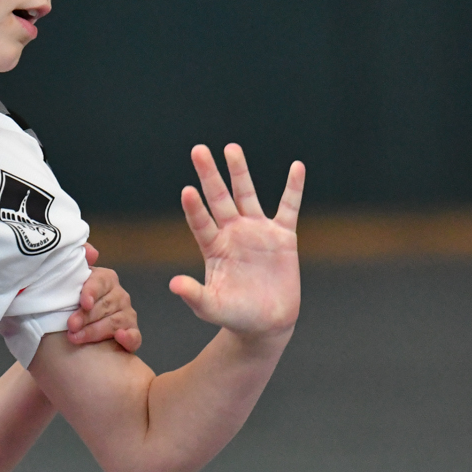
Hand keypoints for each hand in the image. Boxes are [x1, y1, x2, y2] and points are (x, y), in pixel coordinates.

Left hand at [67, 245, 141, 351]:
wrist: (75, 327)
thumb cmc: (71, 302)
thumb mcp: (70, 280)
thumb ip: (79, 261)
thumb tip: (92, 252)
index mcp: (105, 279)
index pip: (101, 282)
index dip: (91, 292)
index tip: (83, 303)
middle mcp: (119, 295)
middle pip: (106, 305)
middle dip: (87, 316)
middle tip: (71, 326)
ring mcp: (127, 315)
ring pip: (115, 322)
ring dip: (96, 330)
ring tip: (76, 337)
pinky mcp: (131, 334)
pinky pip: (134, 337)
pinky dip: (128, 338)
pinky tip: (119, 337)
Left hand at [170, 144, 302, 337]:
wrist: (266, 323)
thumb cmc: (235, 316)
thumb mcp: (211, 308)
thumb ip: (194, 295)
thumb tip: (174, 284)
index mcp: (214, 248)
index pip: (201, 223)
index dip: (195, 208)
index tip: (187, 191)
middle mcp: (232, 234)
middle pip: (219, 198)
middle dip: (209, 175)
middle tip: (198, 150)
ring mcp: (257, 232)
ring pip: (247, 195)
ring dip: (240, 172)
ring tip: (231, 148)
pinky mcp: (282, 236)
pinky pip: (289, 207)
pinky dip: (293, 187)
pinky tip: (297, 167)